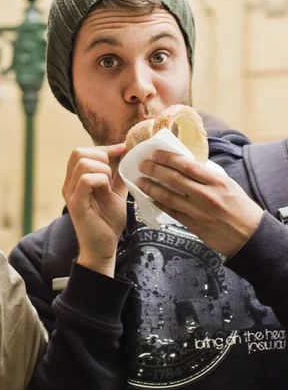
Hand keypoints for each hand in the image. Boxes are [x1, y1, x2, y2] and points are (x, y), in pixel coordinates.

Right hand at [62, 144, 127, 276]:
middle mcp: (69, 184)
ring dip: (103, 170)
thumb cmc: (107, 222)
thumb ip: (118, 176)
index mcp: (75, 180)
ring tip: (109, 186)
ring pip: (83, 163)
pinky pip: (86, 179)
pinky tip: (107, 192)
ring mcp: (70, 193)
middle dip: (102, 156)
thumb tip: (126, 155)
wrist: (103, 248)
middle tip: (113, 174)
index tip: (122, 150)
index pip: (82, 152)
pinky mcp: (76, 203)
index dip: (103, 148)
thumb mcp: (116, 193)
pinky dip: (101, 180)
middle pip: (78, 152)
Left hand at [137, 150, 263, 256]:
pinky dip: (159, 204)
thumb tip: (184, 165)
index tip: (155, 153)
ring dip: (151, 187)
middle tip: (142, 165)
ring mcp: (198, 211)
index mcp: (216, 182)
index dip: (168, 158)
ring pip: (168, 196)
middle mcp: (205, 195)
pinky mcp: (193, 225)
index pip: (187, 165)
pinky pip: (171, 212)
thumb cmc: (240, 207)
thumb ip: (207, 176)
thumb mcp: (228, 185)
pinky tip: (150, 198)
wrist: (250, 236)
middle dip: (154, 170)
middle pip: (173, 179)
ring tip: (139, 181)